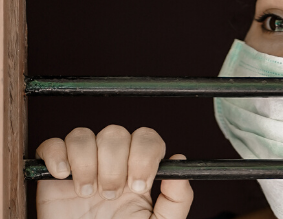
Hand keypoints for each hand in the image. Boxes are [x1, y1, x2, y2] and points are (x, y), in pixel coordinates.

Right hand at [36, 125, 192, 218]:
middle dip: (114, 164)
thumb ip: (176, 198)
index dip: (143, 154)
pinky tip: (63, 176)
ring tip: (87, 193)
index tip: (138, 185)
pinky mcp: (54, 176)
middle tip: (111, 194)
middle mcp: (112, 164)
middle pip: (115, 134)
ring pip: (83, 136)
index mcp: (138, 171)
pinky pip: (52, 145)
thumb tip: (179, 159)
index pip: (146, 139)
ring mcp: (83, 167)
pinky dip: (56, 155)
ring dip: (86, 162)